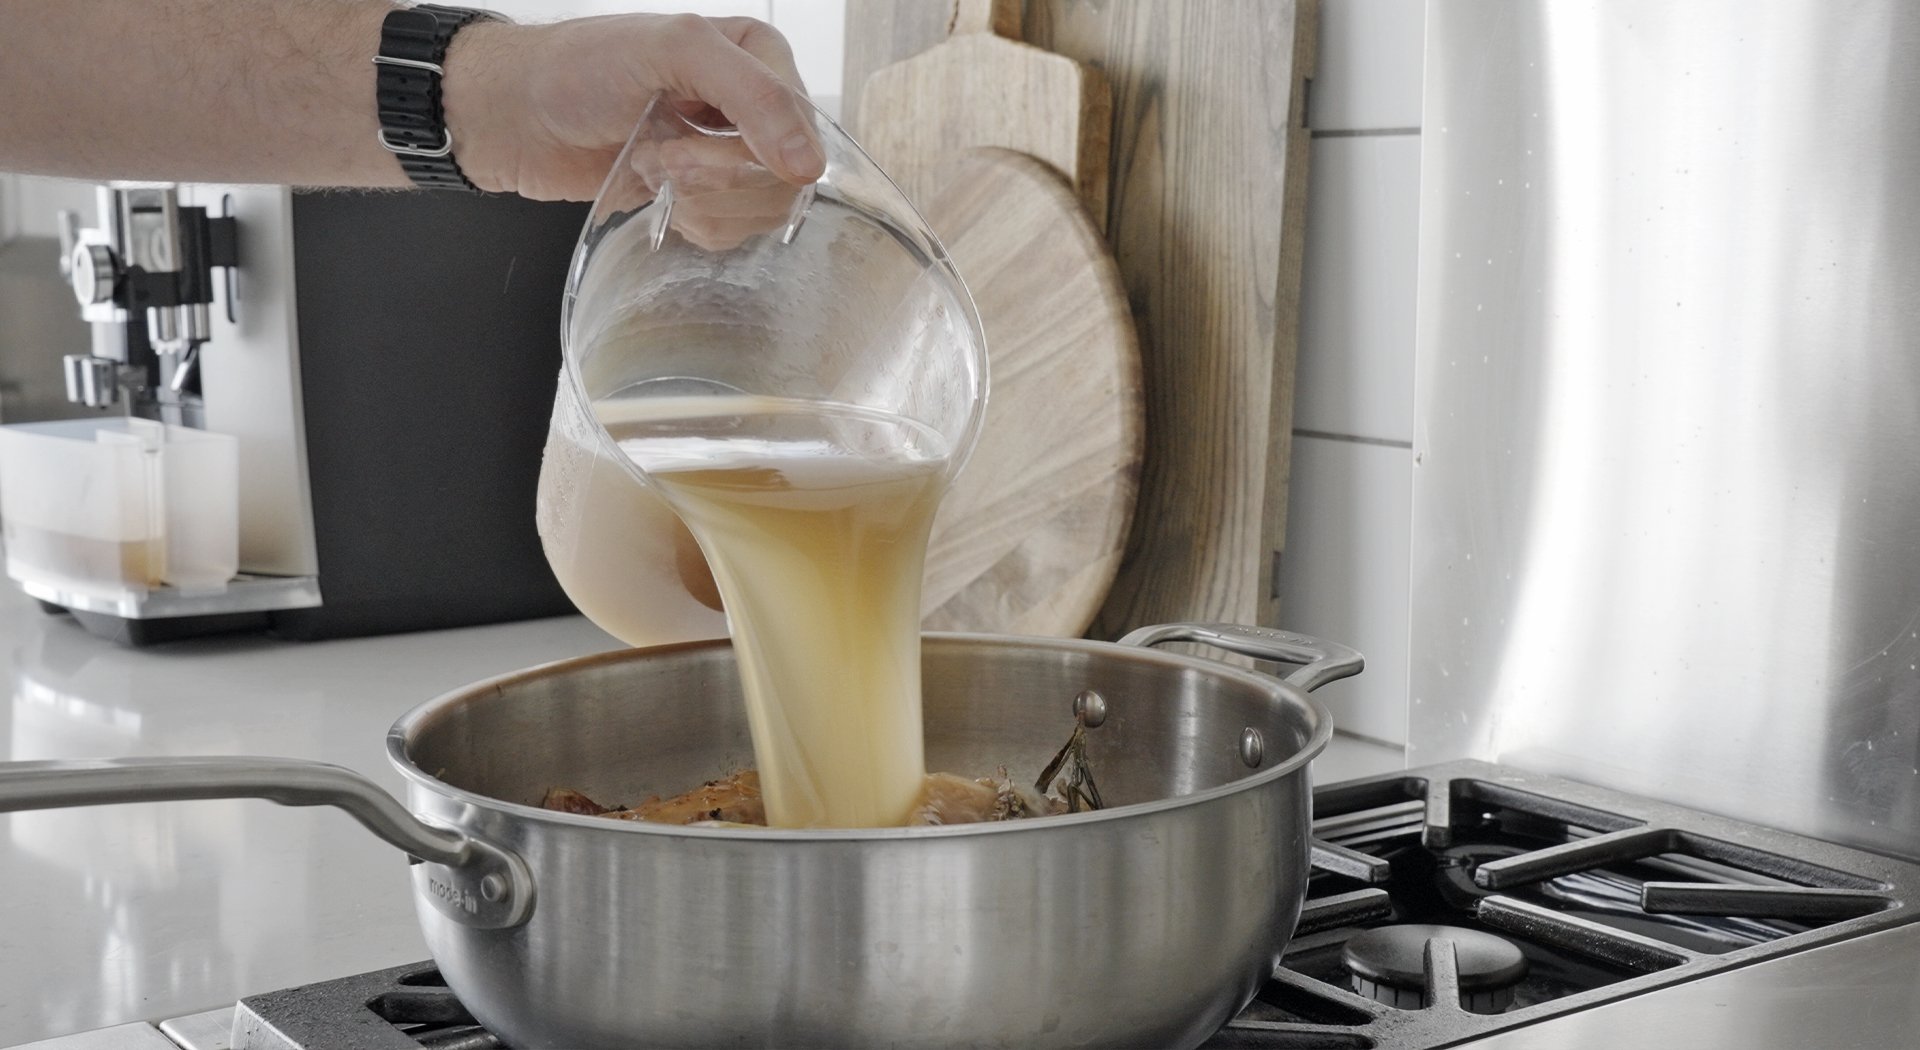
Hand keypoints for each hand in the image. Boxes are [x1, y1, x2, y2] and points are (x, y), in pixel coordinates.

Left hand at [445, 14, 823, 201]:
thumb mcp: (672, 50)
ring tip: (654, 171)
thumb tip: (808, 166)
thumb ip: (752, 95)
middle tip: (665, 161)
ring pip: (764, 211)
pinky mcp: (705, 196)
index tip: (686, 146)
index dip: (752, 152)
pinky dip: (696, 225)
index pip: (801, 126)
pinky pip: (735, 231)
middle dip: (718, 180)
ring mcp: (729, 154)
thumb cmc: (579, 68)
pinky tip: (658, 197)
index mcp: (758, 56)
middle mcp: (753, 105)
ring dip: (702, 204)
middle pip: (786, 178)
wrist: (514, 117)